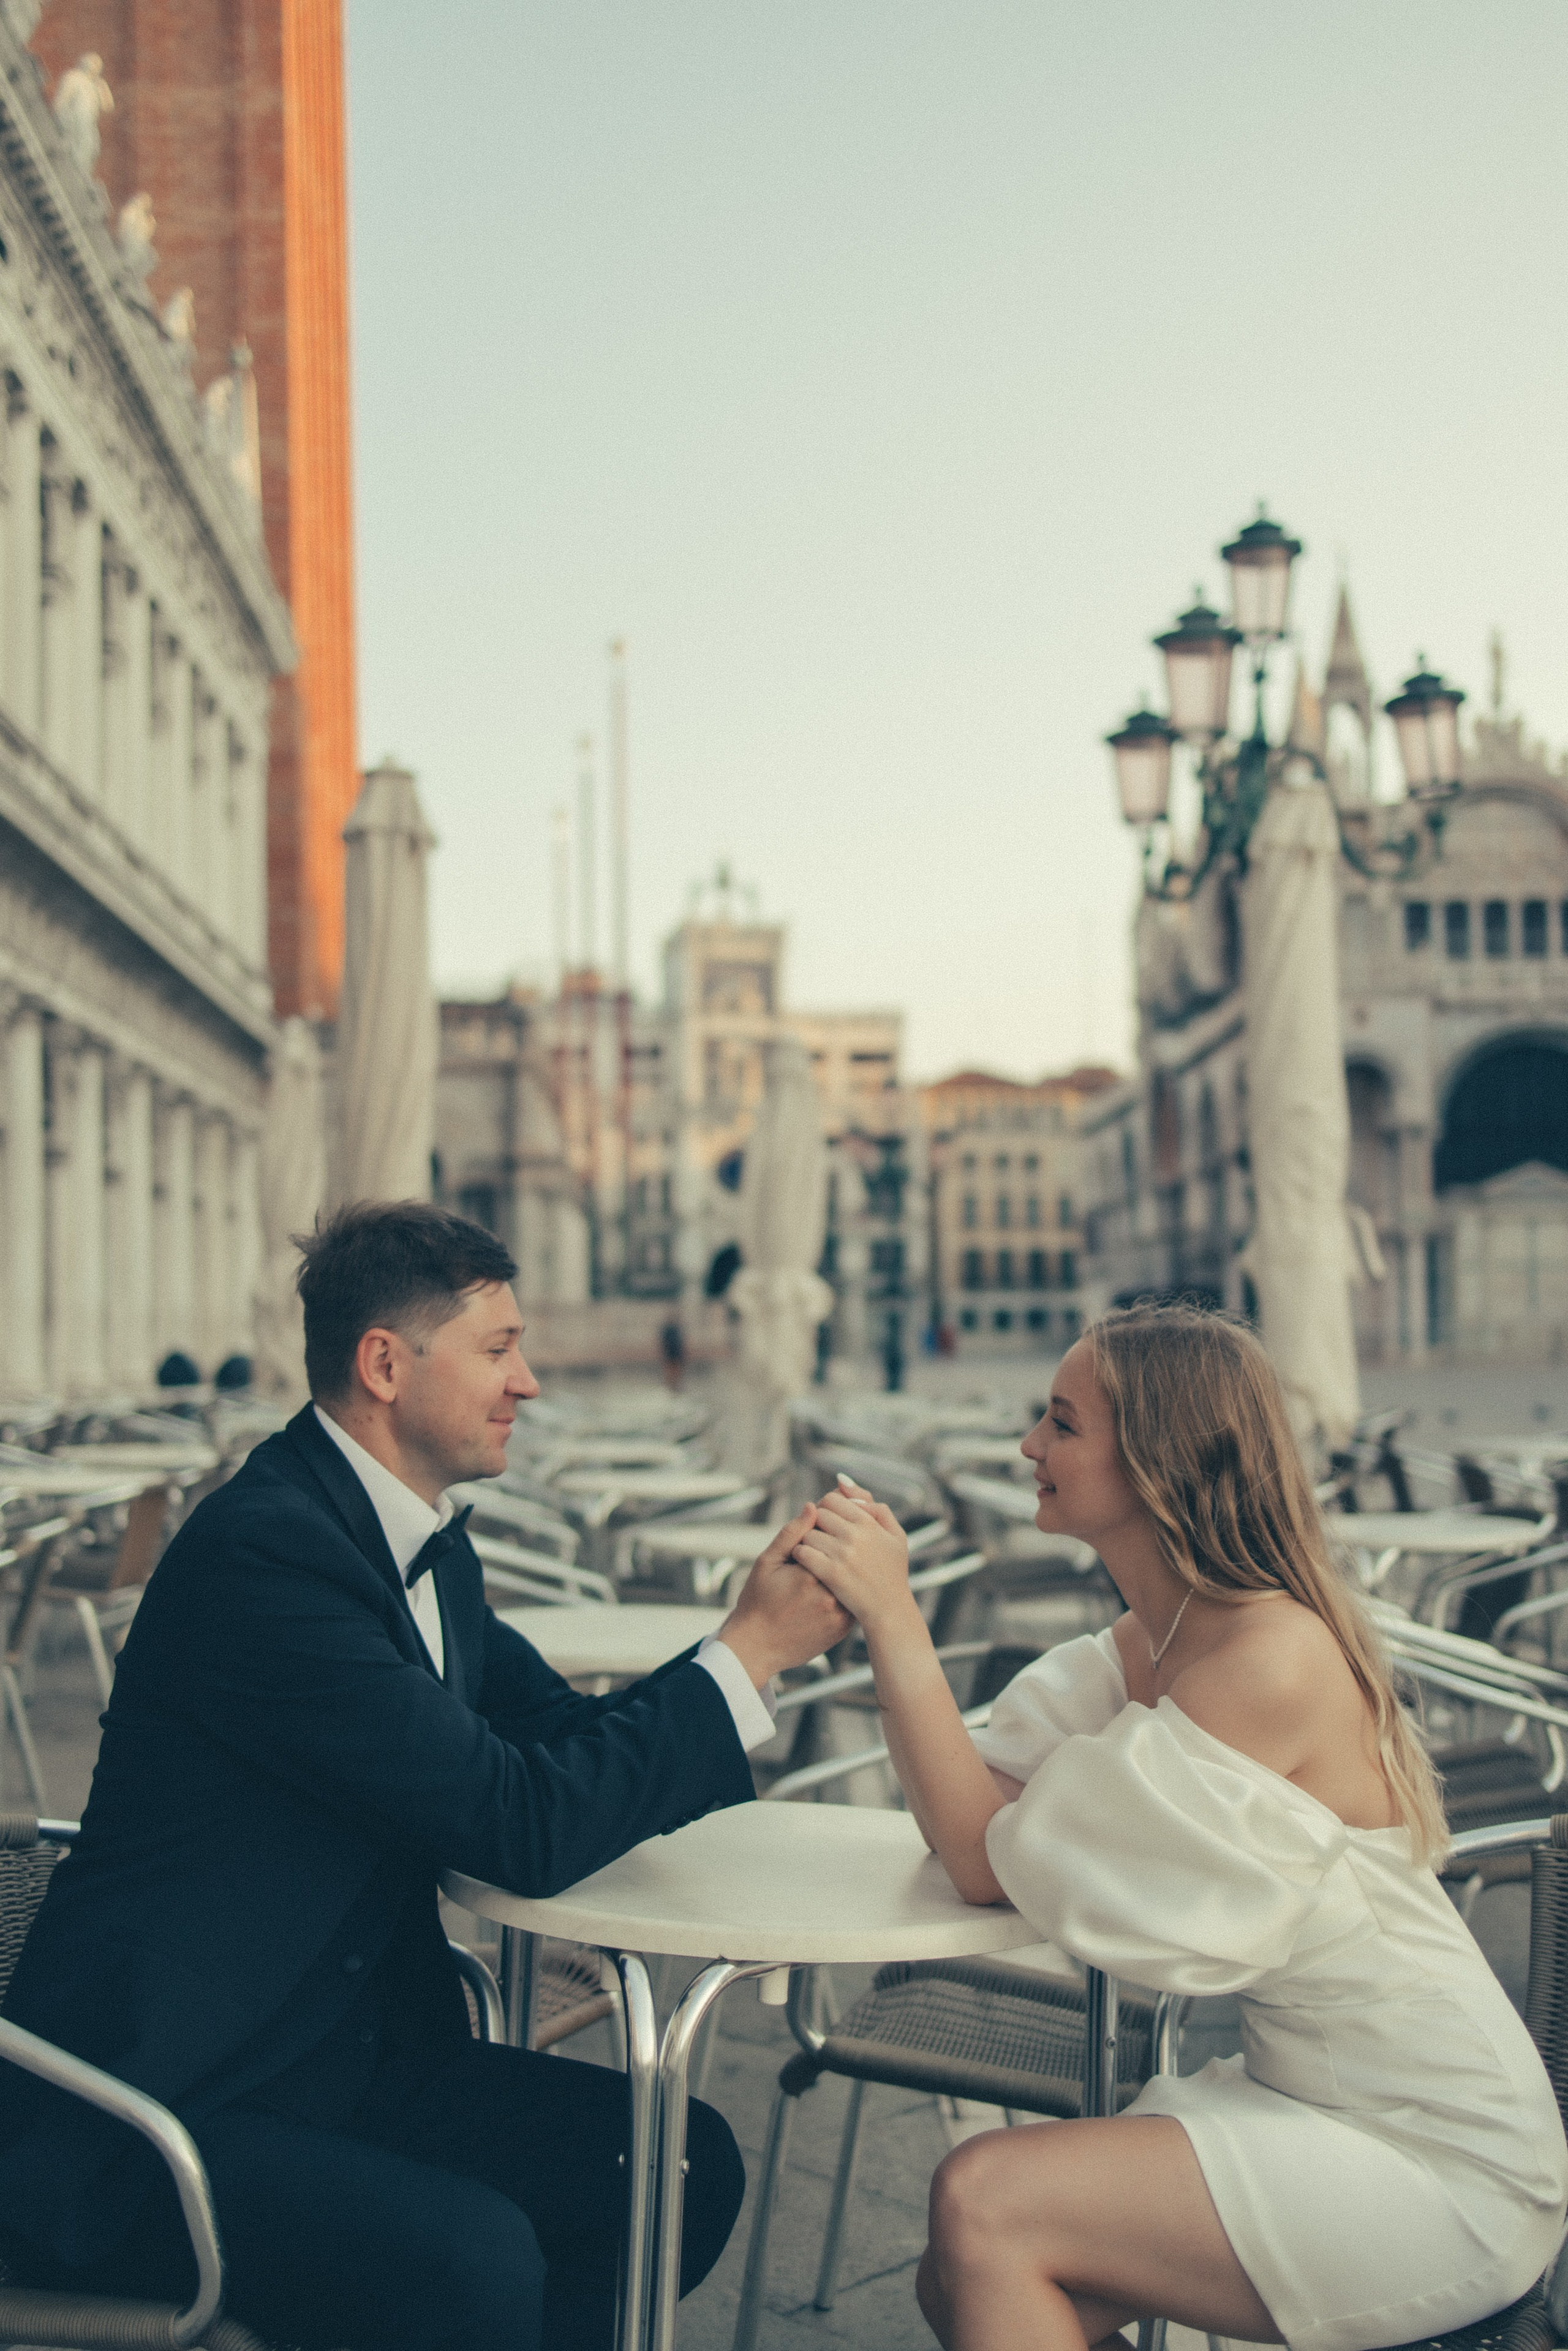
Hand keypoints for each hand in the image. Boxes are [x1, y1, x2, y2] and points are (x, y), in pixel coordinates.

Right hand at [717, 1505, 851, 1686]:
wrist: (757, 1647)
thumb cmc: (757, 1601)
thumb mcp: (767, 1562)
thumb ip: (791, 1533)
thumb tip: (812, 1506)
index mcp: (811, 1573)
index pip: (833, 1537)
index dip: (826, 1529)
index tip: (817, 1527)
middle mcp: (831, 1594)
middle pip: (847, 1557)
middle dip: (839, 1547)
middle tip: (825, 1546)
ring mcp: (840, 1613)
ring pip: (854, 1578)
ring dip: (848, 1568)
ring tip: (826, 1569)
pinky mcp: (844, 1627)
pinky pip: (854, 1599)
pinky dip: (850, 1588)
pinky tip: (835, 1585)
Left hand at [792, 1482, 912, 1633]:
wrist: (890, 1611)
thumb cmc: (892, 1572)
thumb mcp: (895, 1535)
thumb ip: (873, 1505)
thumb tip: (841, 1480)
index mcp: (869, 1522)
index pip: (831, 1499)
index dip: (825, 1510)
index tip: (828, 1525)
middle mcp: (855, 1535)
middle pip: (817, 1515)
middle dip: (815, 1525)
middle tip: (820, 1539)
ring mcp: (843, 1554)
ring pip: (807, 1533)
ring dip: (807, 1542)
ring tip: (815, 1553)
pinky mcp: (831, 1574)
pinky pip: (803, 1553)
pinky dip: (801, 1557)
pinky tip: (808, 1565)